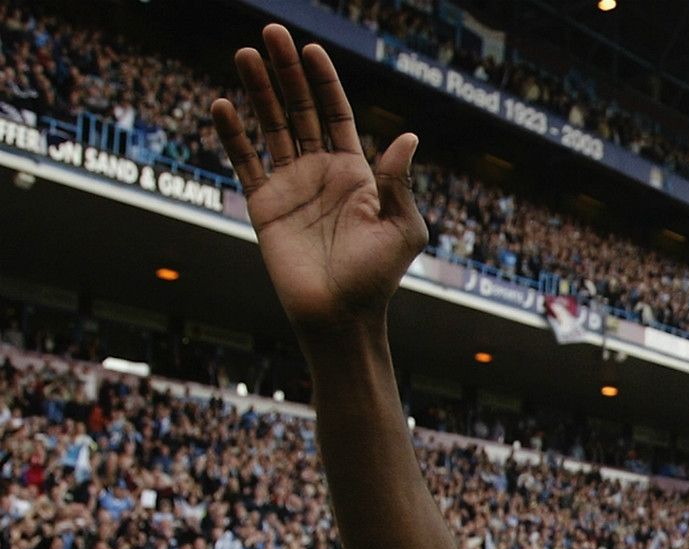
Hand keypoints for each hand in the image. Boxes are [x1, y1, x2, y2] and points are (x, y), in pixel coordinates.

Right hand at [211, 26, 426, 335]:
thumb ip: (399, 182)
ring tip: (243, 54)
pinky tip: (222, 105)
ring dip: (257, 91)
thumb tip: (408, 137)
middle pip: (299, 110)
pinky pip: (245, 162)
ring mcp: (290, 186)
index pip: (335, 114)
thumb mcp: (401, 228)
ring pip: (270, 127)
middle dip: (286, 73)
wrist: (340, 315)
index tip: (310, 50)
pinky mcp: (264, 205)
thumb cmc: (378, 276)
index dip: (323, 82)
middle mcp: (321, 172)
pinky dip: (232, 135)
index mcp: (356, 172)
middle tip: (270, 34)